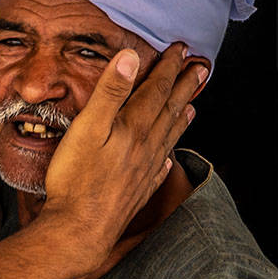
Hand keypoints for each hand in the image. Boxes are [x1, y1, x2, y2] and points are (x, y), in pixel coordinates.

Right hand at [35, 44, 201, 278]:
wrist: (80, 229)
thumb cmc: (77, 179)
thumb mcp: (88, 127)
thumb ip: (110, 92)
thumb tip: (130, 58)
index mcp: (134, 128)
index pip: (156, 90)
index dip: (169, 67)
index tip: (181, 49)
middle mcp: (146, 147)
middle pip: (169, 110)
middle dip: (184, 87)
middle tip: (200, 70)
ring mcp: (144, 171)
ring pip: (169, 137)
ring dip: (181, 118)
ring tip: (193, 106)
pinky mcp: (138, 190)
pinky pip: (159, 168)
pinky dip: (167, 156)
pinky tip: (167, 157)